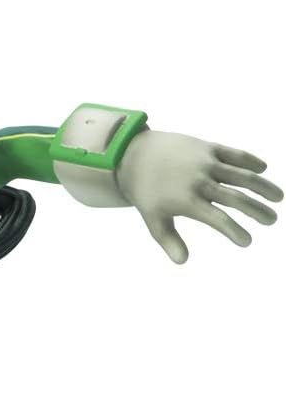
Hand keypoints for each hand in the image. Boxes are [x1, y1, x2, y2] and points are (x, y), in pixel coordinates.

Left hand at [116, 130, 282, 262]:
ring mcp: (206, 162)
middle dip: (257, 210)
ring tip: (278, 198)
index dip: (234, 231)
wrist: (136, 156)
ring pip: (242, 175)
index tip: (247, 242)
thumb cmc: (146, 193)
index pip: (218, 219)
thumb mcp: (153, 220)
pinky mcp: (208, 147)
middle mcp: (200, 181)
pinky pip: (235, 154)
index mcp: (187, 201)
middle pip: (236, 197)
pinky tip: (262, 170)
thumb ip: (169, 241)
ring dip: (262, 186)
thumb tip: (183, 262)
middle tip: (271, 221)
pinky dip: (250, 161)